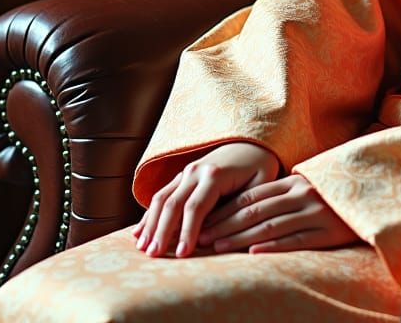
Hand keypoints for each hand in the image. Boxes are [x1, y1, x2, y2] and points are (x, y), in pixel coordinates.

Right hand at [132, 141, 279, 257]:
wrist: (252, 144)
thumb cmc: (260, 168)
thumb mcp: (260, 185)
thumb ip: (242, 207)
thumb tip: (223, 235)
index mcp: (215, 173)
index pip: (196, 206)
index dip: (188, 231)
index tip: (182, 254)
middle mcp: (196, 170)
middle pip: (173, 203)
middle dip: (162, 231)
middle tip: (154, 256)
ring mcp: (186, 172)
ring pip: (162, 198)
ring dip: (150, 224)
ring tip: (143, 248)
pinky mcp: (181, 176)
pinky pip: (161, 194)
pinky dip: (149, 214)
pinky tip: (139, 233)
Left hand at [195, 172, 358, 252]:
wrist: (371, 196)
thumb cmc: (332, 194)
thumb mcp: (307, 186)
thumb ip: (282, 193)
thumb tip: (246, 205)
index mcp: (294, 181)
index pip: (253, 196)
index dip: (227, 209)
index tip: (205, 221)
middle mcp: (302, 194)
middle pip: (256, 211)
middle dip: (226, 225)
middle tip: (203, 237)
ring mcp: (315, 212)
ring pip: (271, 226)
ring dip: (241, 237)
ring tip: (218, 247)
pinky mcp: (328, 232)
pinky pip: (296, 240)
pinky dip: (273, 246)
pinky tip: (254, 252)